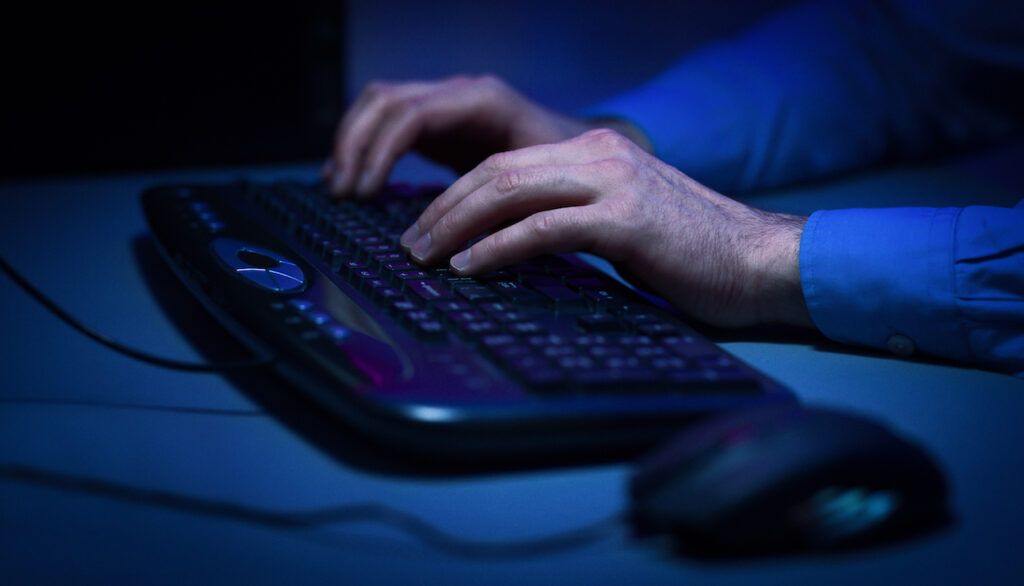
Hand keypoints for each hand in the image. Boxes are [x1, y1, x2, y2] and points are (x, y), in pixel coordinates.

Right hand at [322, 74, 589, 197]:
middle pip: (386, 100)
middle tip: (343, 193)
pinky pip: (389, 123)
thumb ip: (502, 202)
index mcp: (483, 101)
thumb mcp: (540, 187)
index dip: (381, 151)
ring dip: (353, 142)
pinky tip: (352, 180)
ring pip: (380, 105)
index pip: (413, 114)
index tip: (365, 192)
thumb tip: (464, 240)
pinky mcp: (441, 124)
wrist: (587, 158)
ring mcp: (448, 105)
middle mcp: (460, 94)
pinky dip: (365, 147)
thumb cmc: (571, 174)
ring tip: (338, 187)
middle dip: (356, 145)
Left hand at [399, 129, 813, 327]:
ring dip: (457, 225)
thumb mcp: (623, 223)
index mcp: (598, 151)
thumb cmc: (692, 254)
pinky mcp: (626, 220)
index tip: (427, 227)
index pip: (507, 163)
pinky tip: (469, 267)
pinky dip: (497, 247)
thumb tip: (513, 246)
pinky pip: (544, 228)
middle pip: (498, 170)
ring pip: (511, 191)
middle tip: (411, 243)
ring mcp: (615, 182)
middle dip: (444, 207)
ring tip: (426, 256)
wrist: (760, 262)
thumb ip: (574, 220)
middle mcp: (602, 154)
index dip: (458, 194)